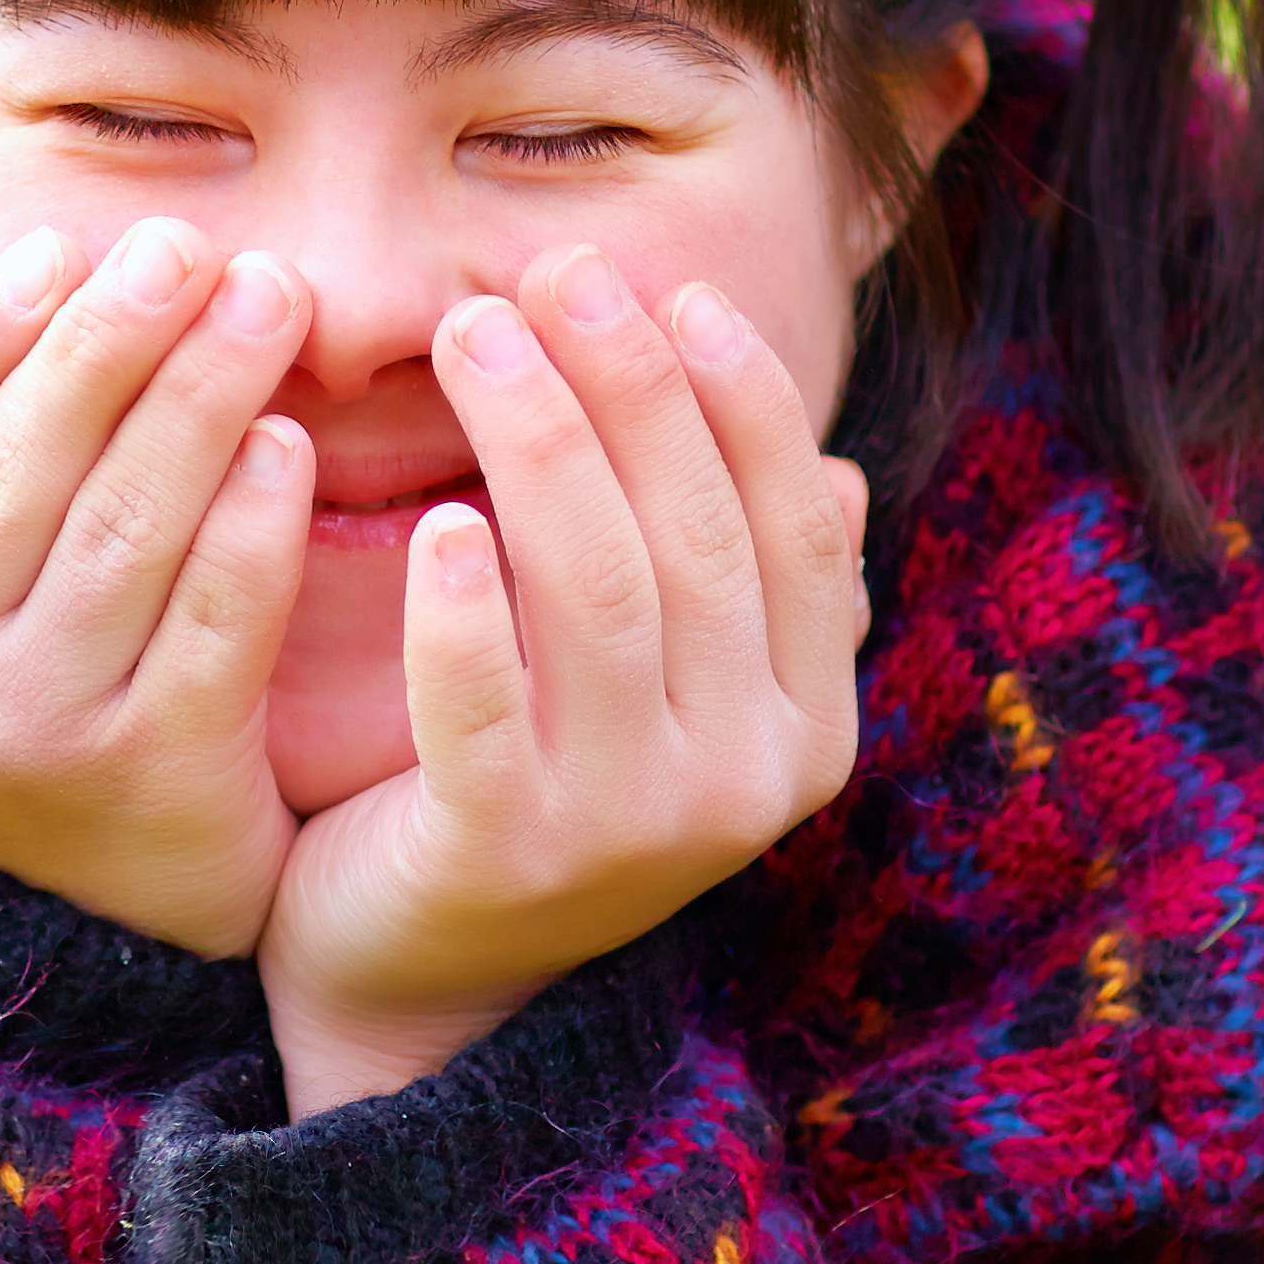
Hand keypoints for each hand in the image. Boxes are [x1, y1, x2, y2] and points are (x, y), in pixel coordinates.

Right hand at [0, 215, 319, 959]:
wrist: (95, 932)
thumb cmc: (22, 713)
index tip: (74, 243)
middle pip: (21, 470)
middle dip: (110, 339)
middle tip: (190, 246)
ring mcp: (29, 738)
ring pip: (120, 530)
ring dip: (198, 397)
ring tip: (262, 300)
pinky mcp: (151, 780)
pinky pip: (213, 621)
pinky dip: (252, 522)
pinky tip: (286, 441)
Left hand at [256, 246, 868, 1111]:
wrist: (426, 989)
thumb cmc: (543, 794)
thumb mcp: (665, 696)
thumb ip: (743, 594)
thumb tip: (837, 469)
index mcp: (804, 725)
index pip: (796, 528)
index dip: (742, 396)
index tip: (669, 287)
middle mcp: (743, 780)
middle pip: (698, 539)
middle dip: (627, 386)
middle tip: (547, 274)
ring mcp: (627, 829)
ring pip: (599, 599)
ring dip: (539, 446)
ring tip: (471, 334)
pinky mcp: (502, 861)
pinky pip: (483, 716)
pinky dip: (460, 615)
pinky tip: (431, 524)